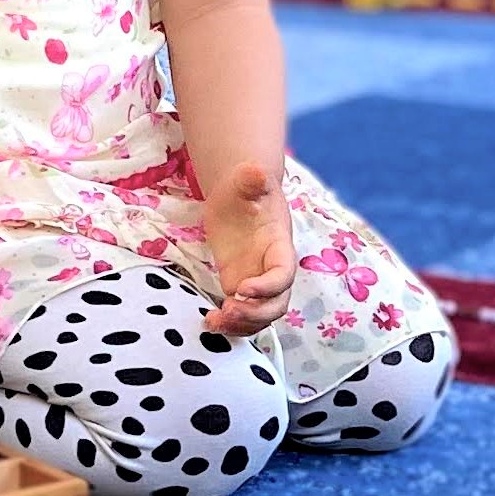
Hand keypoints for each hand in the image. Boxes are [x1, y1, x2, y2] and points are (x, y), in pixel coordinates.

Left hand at [200, 161, 295, 338]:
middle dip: (255, 313)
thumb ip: (253, 179)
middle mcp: (273, 269)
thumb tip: (256, 170)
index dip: (268, 287)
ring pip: (261, 316)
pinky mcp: (239, 286)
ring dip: (241, 325)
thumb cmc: (246, 187)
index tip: (241, 289)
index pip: (284, 275)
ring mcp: (257, 281)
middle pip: (277, 304)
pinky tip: (210, 321)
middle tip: (228, 309)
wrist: (240, 195)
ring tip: (215, 320)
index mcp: (280, 246)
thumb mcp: (248, 180)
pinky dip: (230, 324)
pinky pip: (243, 314)